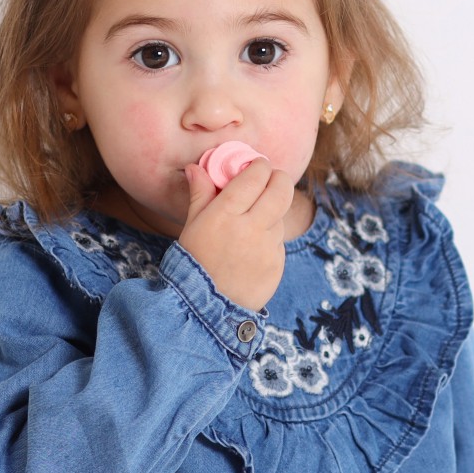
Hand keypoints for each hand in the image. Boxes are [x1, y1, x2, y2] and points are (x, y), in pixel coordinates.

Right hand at [178, 155, 297, 314]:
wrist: (205, 307)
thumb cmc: (194, 261)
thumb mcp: (192, 225)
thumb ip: (200, 194)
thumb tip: (195, 167)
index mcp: (226, 213)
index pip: (255, 176)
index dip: (260, 166)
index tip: (257, 165)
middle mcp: (251, 227)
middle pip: (281, 189)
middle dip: (279, 178)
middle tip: (272, 178)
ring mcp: (267, 247)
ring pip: (281, 216)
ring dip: (273, 210)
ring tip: (255, 219)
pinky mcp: (277, 264)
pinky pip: (279, 242)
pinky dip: (270, 238)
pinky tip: (253, 247)